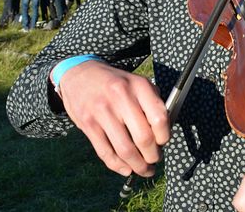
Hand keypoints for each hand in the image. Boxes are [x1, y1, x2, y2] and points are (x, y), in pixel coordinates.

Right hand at [57, 61, 169, 176]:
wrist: (80, 74)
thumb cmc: (116, 83)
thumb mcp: (137, 82)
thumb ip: (152, 102)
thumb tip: (165, 131)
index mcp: (139, 86)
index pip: (159, 118)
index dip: (164, 136)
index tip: (164, 142)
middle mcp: (121, 98)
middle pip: (144, 138)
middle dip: (153, 156)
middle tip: (155, 160)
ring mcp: (102, 112)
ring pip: (125, 149)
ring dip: (138, 166)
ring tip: (144, 170)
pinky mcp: (87, 125)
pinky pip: (105, 152)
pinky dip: (117, 166)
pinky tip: (126, 169)